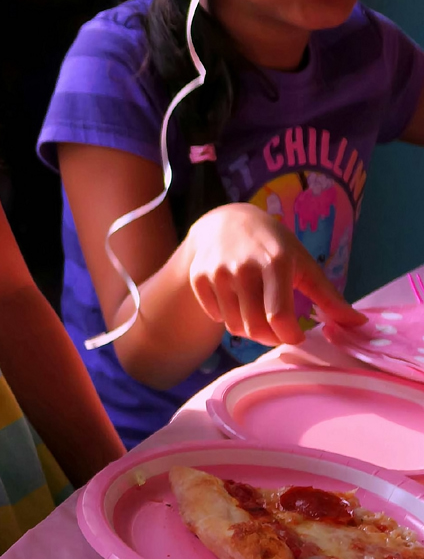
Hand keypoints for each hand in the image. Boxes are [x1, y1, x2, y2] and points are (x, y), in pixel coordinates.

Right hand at [184, 204, 365, 347]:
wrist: (226, 221)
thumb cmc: (273, 245)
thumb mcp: (303, 264)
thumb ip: (329, 297)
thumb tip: (360, 324)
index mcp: (275, 262)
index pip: (279, 317)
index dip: (291, 336)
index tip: (298, 335)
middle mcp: (243, 267)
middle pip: (256, 328)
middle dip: (272, 337)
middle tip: (279, 329)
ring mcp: (217, 272)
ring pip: (235, 327)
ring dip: (251, 329)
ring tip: (259, 313)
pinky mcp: (198, 278)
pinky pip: (217, 318)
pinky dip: (229, 318)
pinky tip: (237, 301)